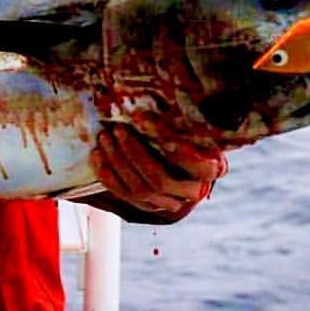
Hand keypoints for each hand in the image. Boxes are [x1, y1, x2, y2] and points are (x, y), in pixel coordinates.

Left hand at [90, 122, 226, 215]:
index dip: (174, 147)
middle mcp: (192, 192)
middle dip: (135, 153)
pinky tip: (97, 156)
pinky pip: (125, 195)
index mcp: (211, 169)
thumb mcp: (193, 126)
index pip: (197, 164)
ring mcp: (170, 203)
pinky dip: (108, 176)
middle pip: (160, 179)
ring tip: (105, 138)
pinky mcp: (149, 207)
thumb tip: (154, 103)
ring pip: (141, 189)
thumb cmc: (190, 134)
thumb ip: (180, 121)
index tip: (147, 121)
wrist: (185, 162)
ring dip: (118, 162)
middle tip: (119, 130)